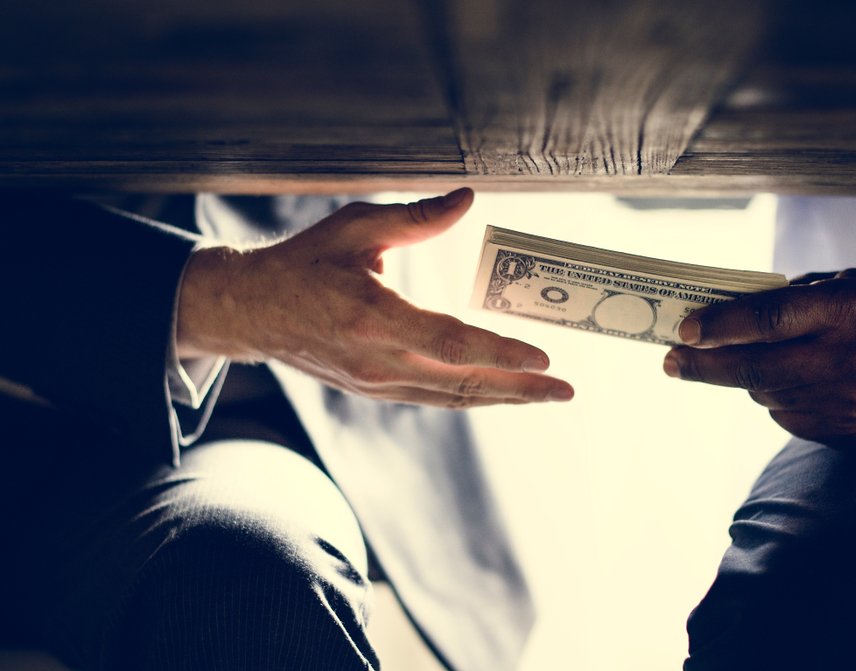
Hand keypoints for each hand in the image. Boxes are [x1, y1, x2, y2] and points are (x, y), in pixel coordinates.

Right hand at [177, 188, 574, 407]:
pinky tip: (498, 391)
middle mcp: (378, 361)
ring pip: (452, 398)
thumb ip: (418, 218)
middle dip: (520, 390)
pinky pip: (434, 399)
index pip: (451, 343)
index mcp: (375, 317)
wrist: (252, 311)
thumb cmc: (305, 263)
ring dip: (502, 399)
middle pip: (462, 384)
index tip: (544, 359)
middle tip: (565, 390)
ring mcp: (375, 383)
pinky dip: (471, 396)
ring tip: (544, 395)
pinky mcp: (373, 391)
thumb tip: (468, 198)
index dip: (500, 354)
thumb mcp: (357, 227)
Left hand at [662, 269, 855, 441]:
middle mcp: (846, 359)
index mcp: (848, 310)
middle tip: (670, 362)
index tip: (684, 331)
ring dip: (745, 377)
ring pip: (765, 393)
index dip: (722, 326)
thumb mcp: (840, 286)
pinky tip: (792, 381)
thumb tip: (719, 314)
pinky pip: (784, 415)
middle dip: (702, 366)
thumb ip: (786, 299)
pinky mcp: (841, 432)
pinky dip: (775, 396)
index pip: (772, 319)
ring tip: (751, 359)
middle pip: (756, 369)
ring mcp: (844, 401)